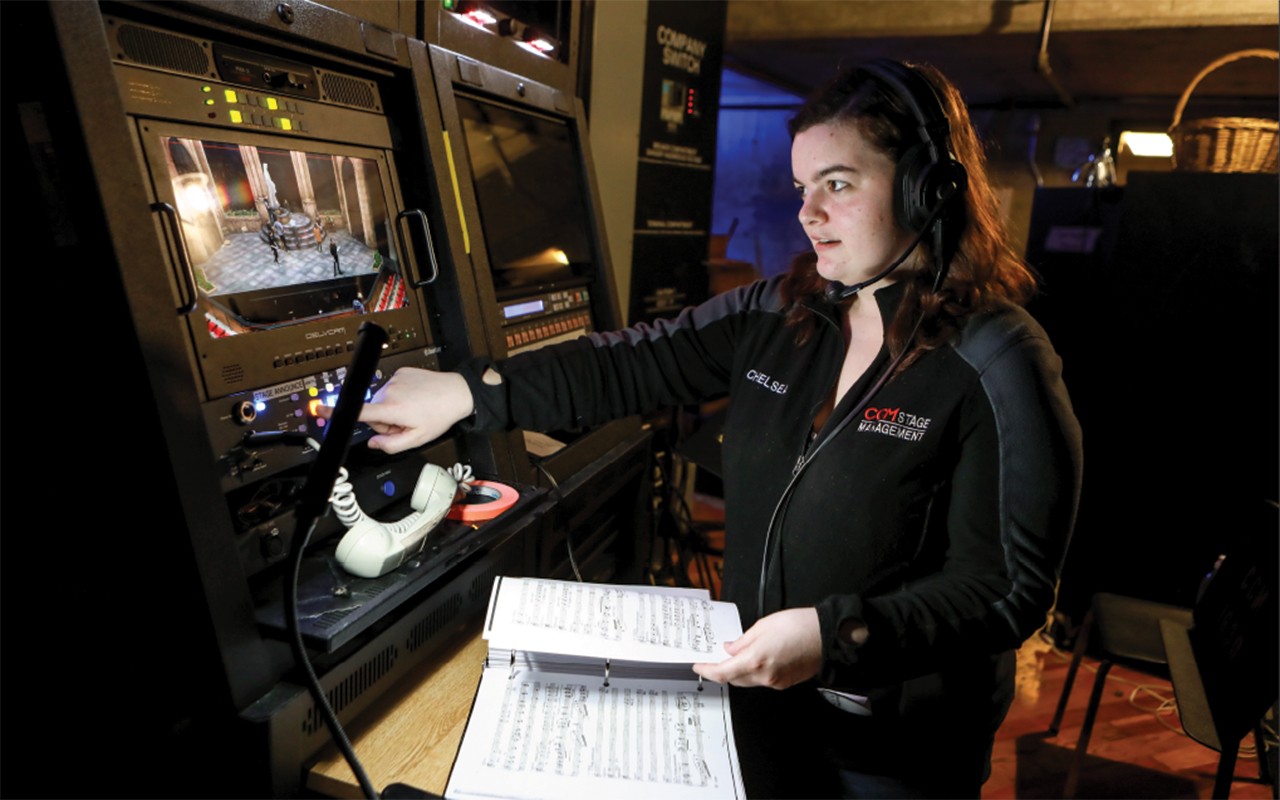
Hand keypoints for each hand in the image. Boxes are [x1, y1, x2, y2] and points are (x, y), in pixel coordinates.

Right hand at [318, 367, 474, 453]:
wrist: (457, 392)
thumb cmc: (439, 415)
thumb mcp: (417, 439)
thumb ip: (391, 445)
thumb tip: (373, 443)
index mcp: (392, 409)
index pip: (360, 412)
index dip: (336, 412)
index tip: (320, 410)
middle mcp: (389, 391)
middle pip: (374, 412)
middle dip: (386, 421)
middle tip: (407, 423)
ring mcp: (394, 379)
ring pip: (382, 401)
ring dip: (393, 408)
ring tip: (414, 409)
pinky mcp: (400, 371)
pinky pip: (392, 388)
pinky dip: (400, 395)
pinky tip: (415, 398)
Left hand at [692, 607, 821, 688]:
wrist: (826, 635)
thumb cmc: (798, 626)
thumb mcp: (762, 626)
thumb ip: (742, 641)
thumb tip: (730, 649)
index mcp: (755, 660)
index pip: (722, 672)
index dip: (707, 671)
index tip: (699, 666)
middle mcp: (764, 676)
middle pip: (734, 679)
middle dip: (724, 669)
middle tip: (717, 657)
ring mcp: (776, 682)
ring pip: (749, 681)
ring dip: (740, 670)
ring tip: (739, 654)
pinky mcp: (785, 683)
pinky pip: (763, 681)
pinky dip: (755, 671)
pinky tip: (759, 658)